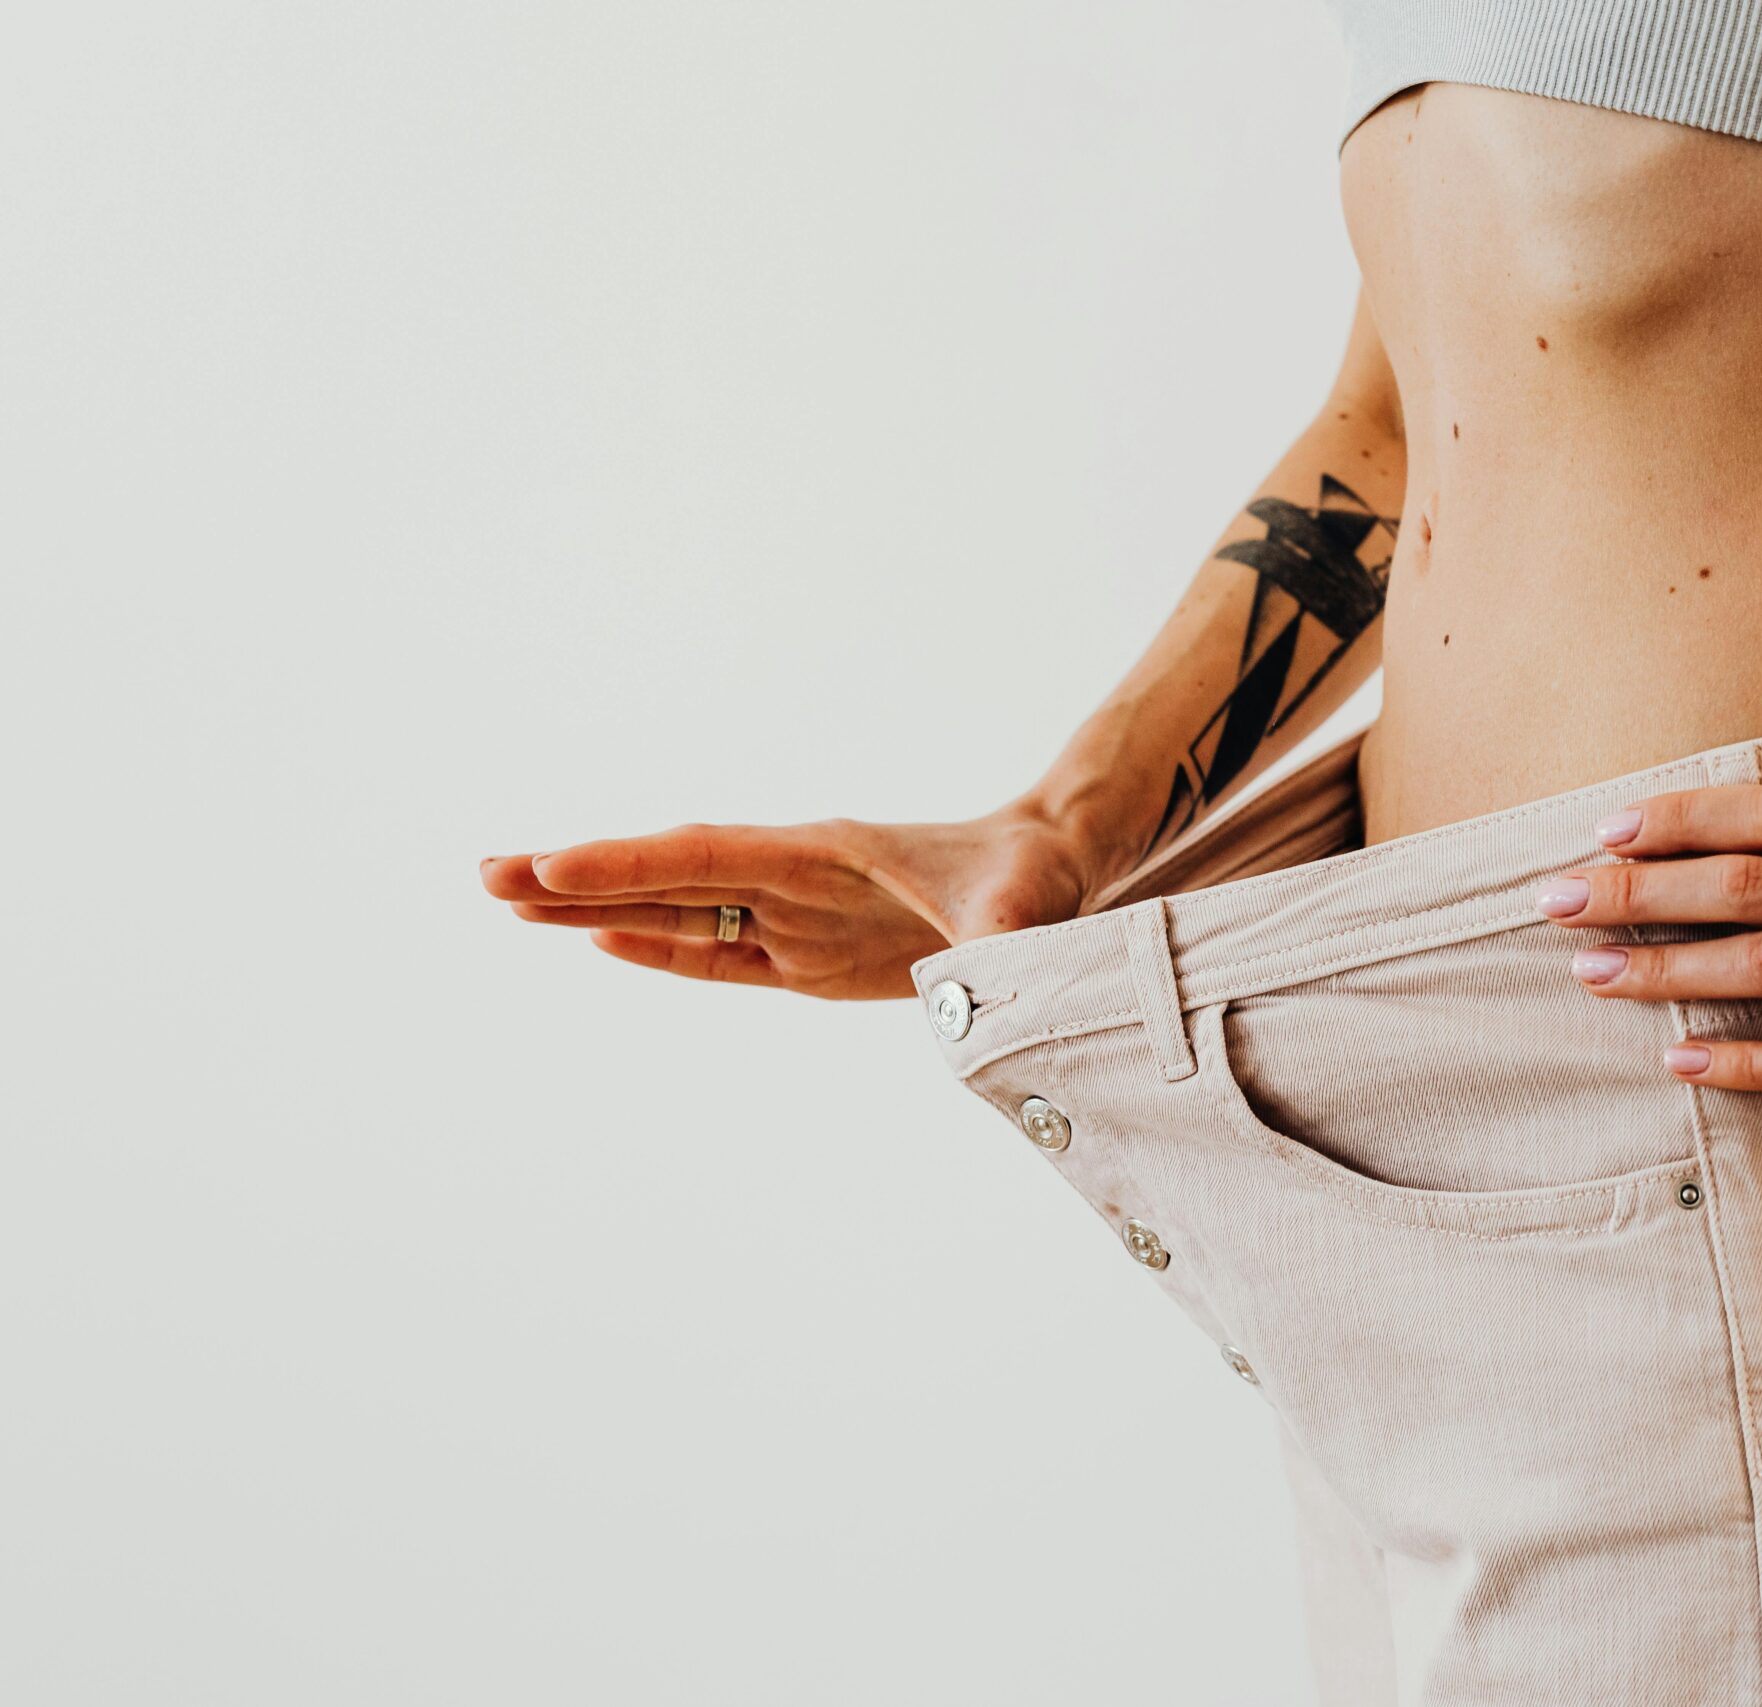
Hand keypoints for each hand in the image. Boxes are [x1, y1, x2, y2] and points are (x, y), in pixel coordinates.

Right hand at [479, 805, 1104, 999]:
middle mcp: (792, 880)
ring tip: (513, 906)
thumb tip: (1002, 958)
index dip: (629, 866)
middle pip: (668, 878)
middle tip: (488, 876)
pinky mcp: (810, 956)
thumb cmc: (1035, 879)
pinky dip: (660, 949)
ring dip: (598, 911)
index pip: (706, 858)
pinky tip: (602, 942)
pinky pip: (720, 955)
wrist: (1048, 873)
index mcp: (823, 854)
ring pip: (678, 913)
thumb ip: (1004, 932)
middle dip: (579, 878)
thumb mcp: (1024, 905)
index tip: (552, 868)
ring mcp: (795, 916)